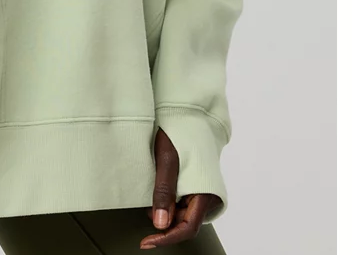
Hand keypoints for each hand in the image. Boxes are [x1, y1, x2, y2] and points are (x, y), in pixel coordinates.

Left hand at [139, 127, 221, 248]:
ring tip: (151, 194)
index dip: (166, 237)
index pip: (187, 227)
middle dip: (164, 222)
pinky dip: (170, 201)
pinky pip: (184, 201)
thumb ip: (163, 192)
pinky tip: (159, 190)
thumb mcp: (166, 160)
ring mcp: (205, 191)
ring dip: (166, 210)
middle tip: (145, 209)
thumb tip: (159, 224)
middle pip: (185, 223)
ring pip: (184, 213)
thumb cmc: (178, 131)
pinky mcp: (198, 185)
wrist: (188, 112)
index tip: (147, 242)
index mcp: (206, 192)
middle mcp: (209, 195)